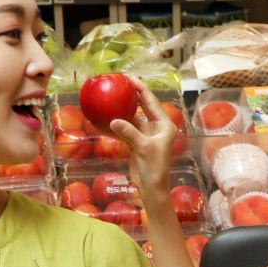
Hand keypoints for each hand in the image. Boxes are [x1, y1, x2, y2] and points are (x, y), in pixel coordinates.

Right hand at [109, 77, 176, 199]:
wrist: (151, 188)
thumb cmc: (154, 168)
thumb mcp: (143, 148)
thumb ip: (129, 132)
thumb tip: (113, 121)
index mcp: (164, 125)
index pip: (151, 102)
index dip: (141, 88)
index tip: (130, 78)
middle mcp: (156, 127)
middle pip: (142, 106)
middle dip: (132, 95)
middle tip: (119, 83)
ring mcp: (146, 135)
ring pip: (132, 118)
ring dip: (121, 111)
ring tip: (110, 98)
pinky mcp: (136, 143)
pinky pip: (125, 131)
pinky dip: (115, 127)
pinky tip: (103, 121)